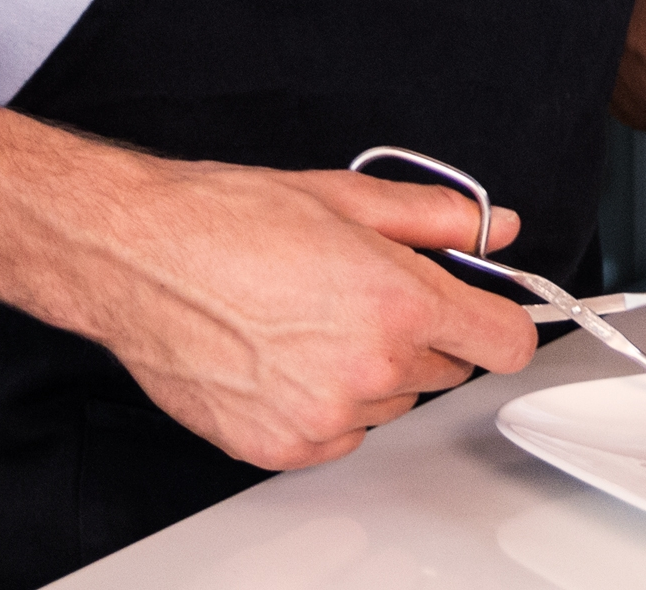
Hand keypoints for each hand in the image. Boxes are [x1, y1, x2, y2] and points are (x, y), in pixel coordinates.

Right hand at [78, 163, 540, 469]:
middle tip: (365, 293)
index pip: (506, 343)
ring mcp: (326, 416)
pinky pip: (342, 435)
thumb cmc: (228, 221)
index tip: (488, 312)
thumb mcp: (348, 197)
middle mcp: (370, 368)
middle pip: (448, 369)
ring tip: (312, 320)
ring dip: (373, 372)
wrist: (139, 258)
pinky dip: (327, 405)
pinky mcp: (284, 447)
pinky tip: (286, 356)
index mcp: (398, 302)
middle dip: (423, 333)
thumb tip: (493, 229)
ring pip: (392, 403)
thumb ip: (438, 219)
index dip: (501, 321)